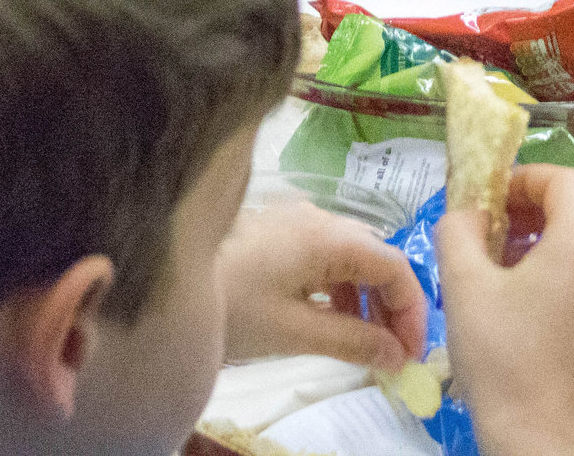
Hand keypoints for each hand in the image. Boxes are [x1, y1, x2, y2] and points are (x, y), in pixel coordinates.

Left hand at [218, 201, 427, 371]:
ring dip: (366, 300)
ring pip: (350, 257)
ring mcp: (295, 222)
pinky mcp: (276, 233)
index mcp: (328, 236)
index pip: (395, 265)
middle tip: (394, 354)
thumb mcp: (293, 331)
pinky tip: (331, 320)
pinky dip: (338, 289)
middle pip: (376, 257)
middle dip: (392, 306)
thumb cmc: (230, 304)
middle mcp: (318, 218)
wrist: (161, 279)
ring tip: (364, 344)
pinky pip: (325, 257)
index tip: (412, 353)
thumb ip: (352, 341)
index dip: (412, 310)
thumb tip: (397, 356)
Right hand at [440, 165, 573, 455]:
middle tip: (505, 227)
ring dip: (563, 235)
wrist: (538, 439)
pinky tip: (541, 301)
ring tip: (518, 265)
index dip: (525, 178)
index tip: (493, 199)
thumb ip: (460, 229)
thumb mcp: (463, 286)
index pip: (564, 179)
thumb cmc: (500, 359)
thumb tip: (472, 211)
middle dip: (546, 204)